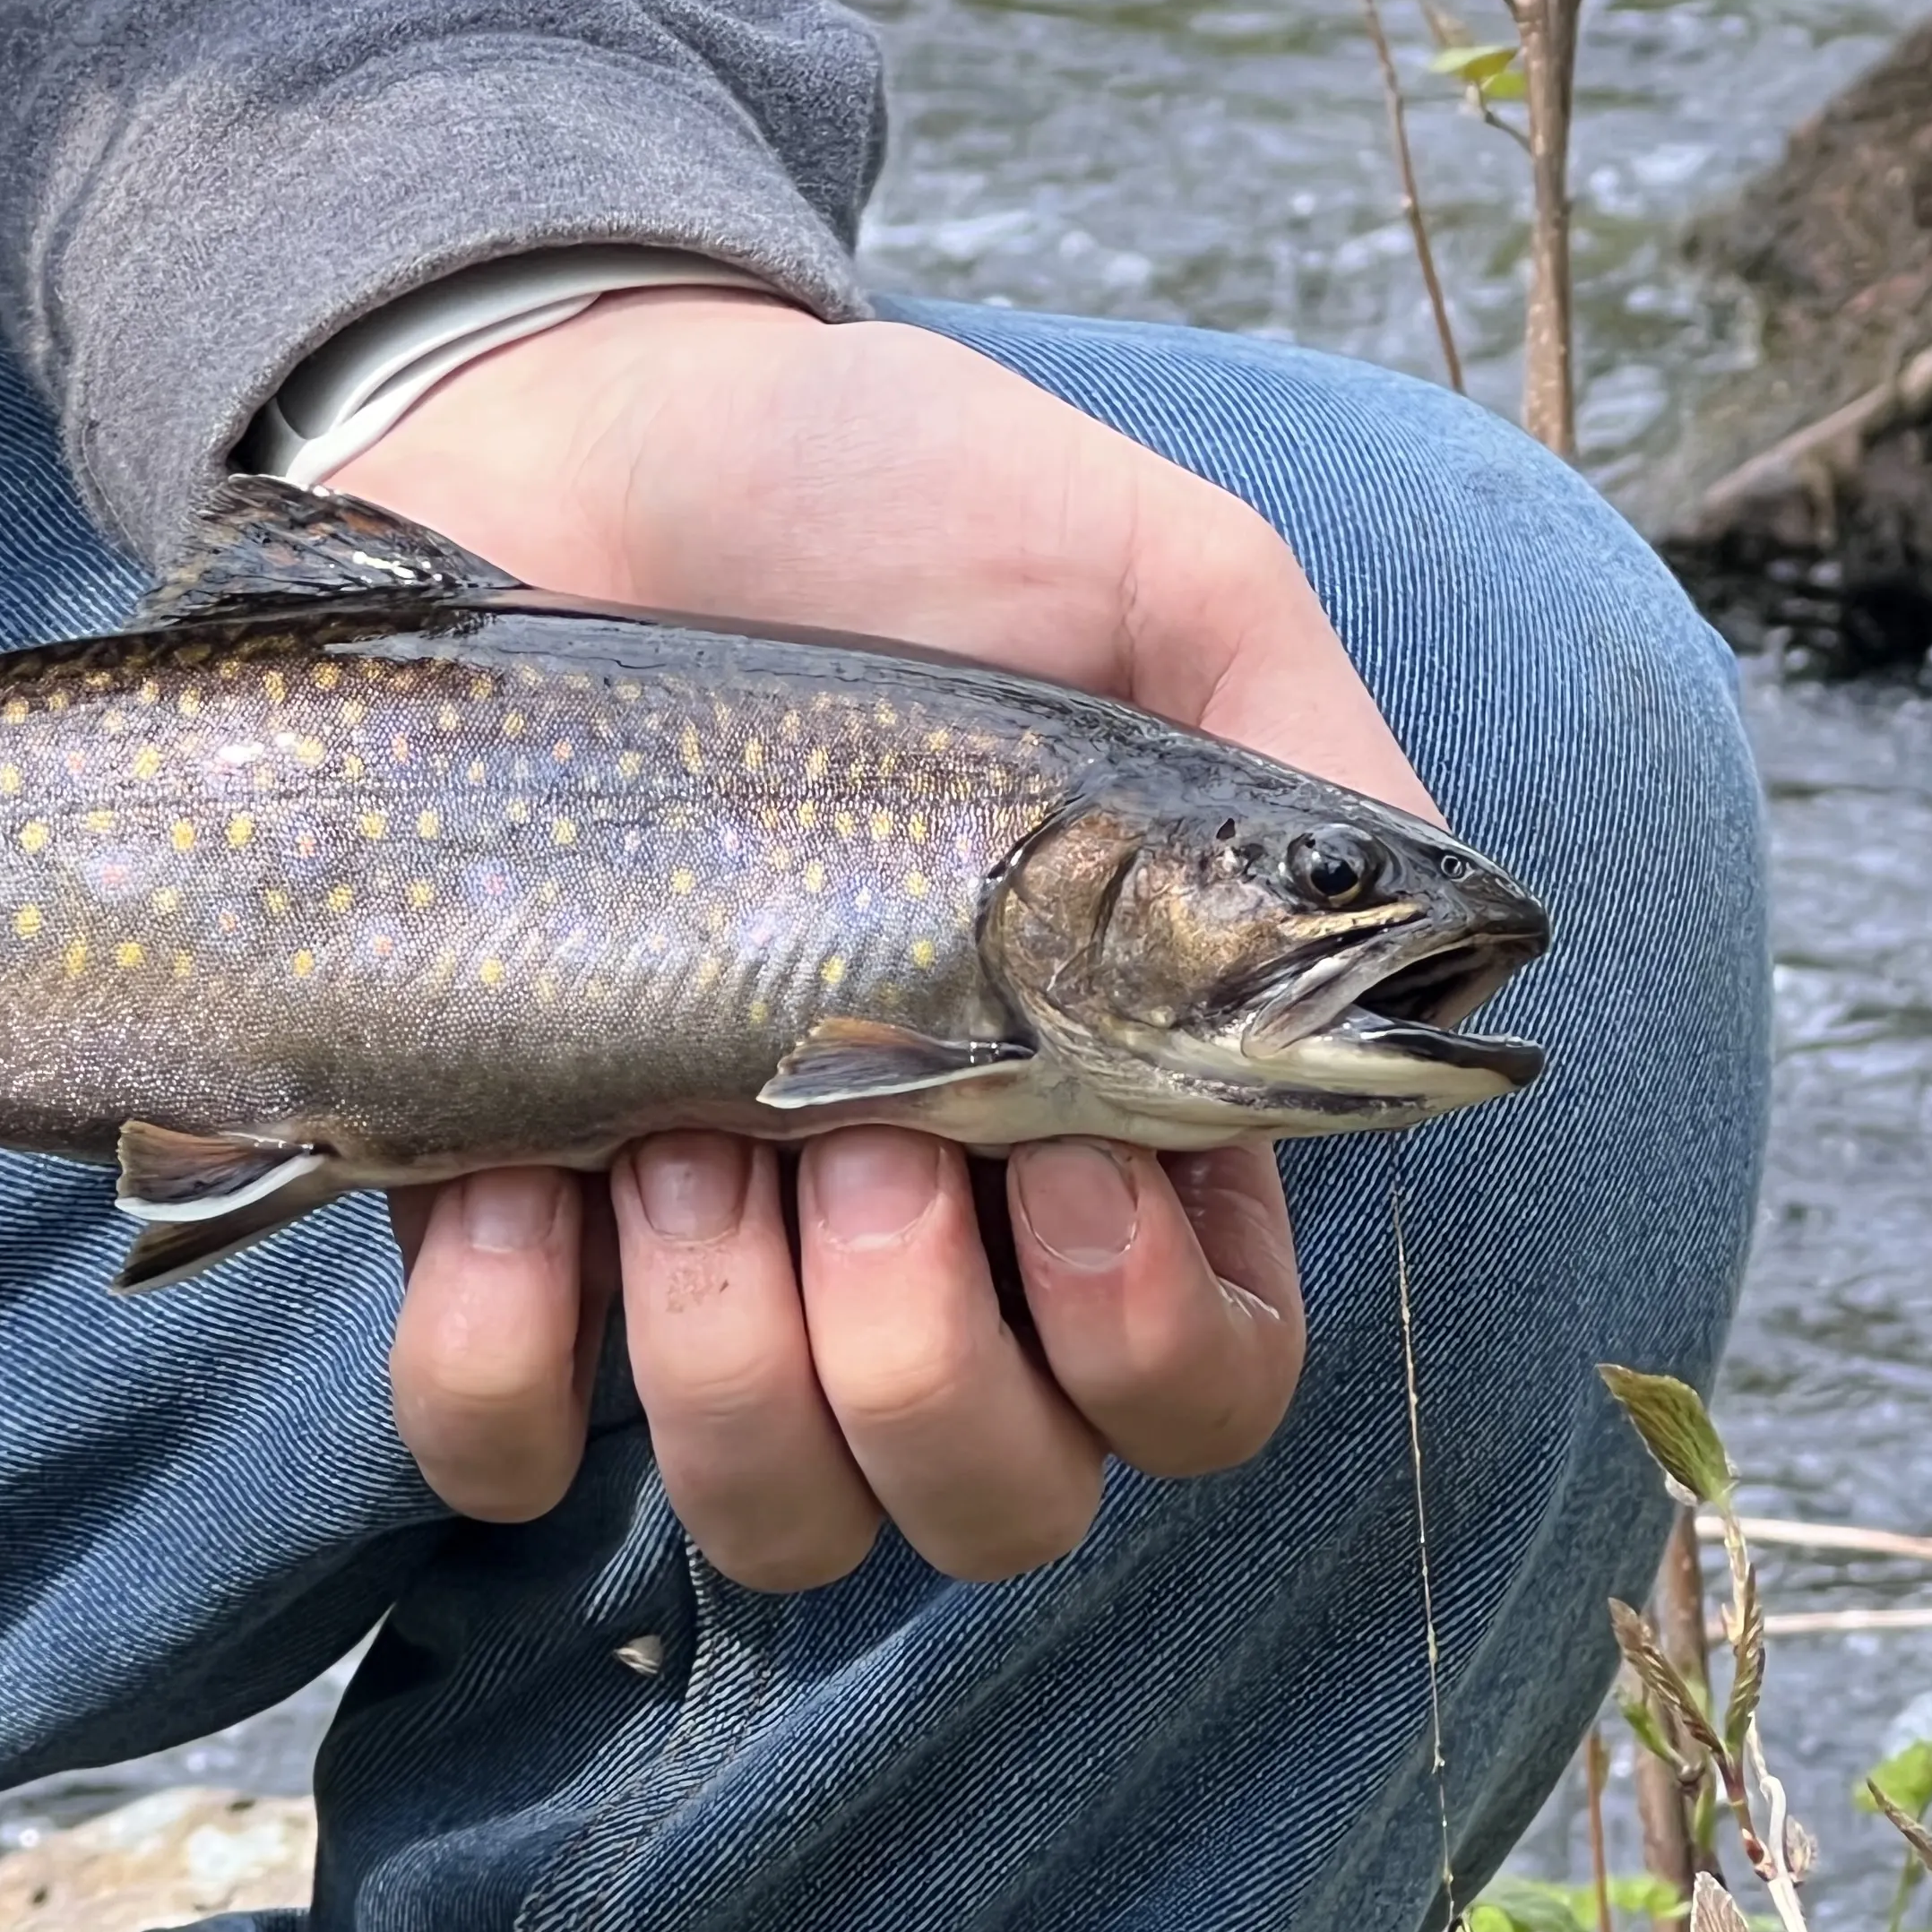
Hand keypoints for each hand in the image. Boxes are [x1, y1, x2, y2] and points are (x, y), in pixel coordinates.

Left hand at [337, 289, 1420, 1587]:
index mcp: (1101, 1104)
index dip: (1157, 1346)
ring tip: (684, 1126)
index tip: (1077, 1160)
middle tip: (864, 1132)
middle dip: (928, 1360)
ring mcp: (693, 1239)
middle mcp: (912, 1222)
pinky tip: (515, 1169)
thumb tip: (1447, 962)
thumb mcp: (1148, 571)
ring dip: (733, 1345)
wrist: (574, 425)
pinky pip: (504, 1439)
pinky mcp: (484, 1210)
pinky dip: (508, 1346)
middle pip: (992, 1503)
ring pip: (770, 1506)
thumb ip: (1307, 752)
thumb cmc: (877, 495)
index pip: (1197, 1390)